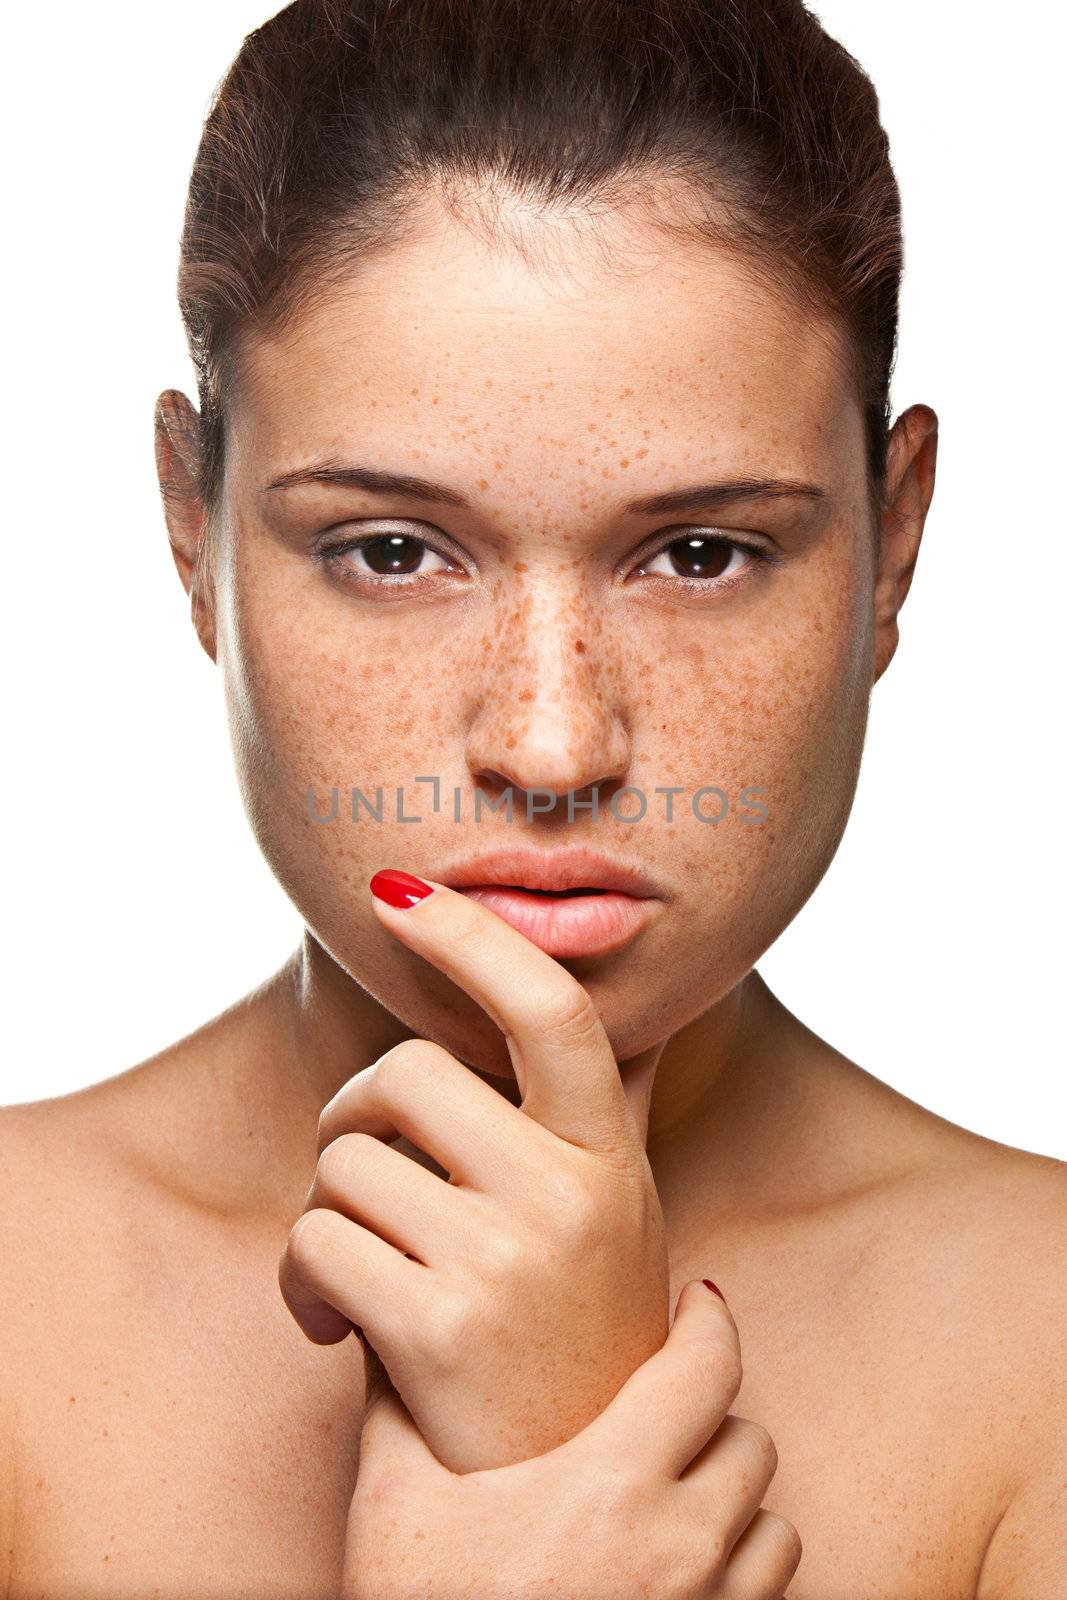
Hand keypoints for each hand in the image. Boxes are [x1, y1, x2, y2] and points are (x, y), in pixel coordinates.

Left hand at [278, 872, 670, 1471]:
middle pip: (403, 1072)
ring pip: (343, 1161)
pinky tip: (332, 1323)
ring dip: (323, 1212)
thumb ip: (589, 1103)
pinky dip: (298, 1278)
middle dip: (354, 1110)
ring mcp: (509, 1260)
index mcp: (609, 1154)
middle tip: (363, 1166)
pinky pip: (313, 1242)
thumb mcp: (610, 1205)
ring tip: (356, 1266)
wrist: (564, 1488)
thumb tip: (594, 960)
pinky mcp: (439, 1327)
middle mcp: (572, 1195)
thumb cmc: (570, 1325)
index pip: (550, 1010)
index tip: (399, 890)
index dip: (473, 938)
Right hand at [344, 1280, 801, 1599]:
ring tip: (677, 1497)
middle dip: (712, 1418)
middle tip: (662, 1414)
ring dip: (736, 1503)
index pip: (708, 1369)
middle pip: (751, 1443)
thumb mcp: (393, 1511)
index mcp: (612, 1487)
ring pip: (774, 1529)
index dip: (710, 1320)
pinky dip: (741, 1571)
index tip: (696, 1299)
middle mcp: (681, 1551)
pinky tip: (679, 1567)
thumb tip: (381, 1332)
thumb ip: (396, 1411)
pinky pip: (769, 1598)